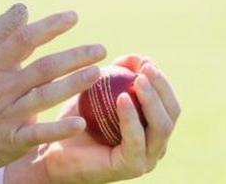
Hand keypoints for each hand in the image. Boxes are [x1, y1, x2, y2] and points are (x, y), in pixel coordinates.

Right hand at [0, 4, 106, 175]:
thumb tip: (23, 8)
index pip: (24, 40)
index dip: (50, 27)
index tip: (74, 17)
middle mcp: (0, 88)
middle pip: (42, 68)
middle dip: (73, 57)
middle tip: (100, 49)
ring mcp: (6, 115)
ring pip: (43, 97)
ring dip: (72, 85)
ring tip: (96, 74)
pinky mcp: (11, 141)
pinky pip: (37, 133)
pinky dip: (58, 129)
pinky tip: (79, 122)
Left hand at [23, 54, 180, 183]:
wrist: (54, 152)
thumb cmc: (77, 121)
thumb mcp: (99, 91)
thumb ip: (119, 75)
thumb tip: (137, 58)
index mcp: (152, 129)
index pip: (168, 102)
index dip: (161, 79)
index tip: (145, 61)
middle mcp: (156, 146)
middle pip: (172, 113)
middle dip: (162, 87)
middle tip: (146, 67)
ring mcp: (146, 159)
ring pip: (161, 127)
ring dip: (151, 100)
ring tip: (138, 80)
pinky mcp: (131, 167)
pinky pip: (136, 140)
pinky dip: (131, 118)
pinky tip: (122, 99)